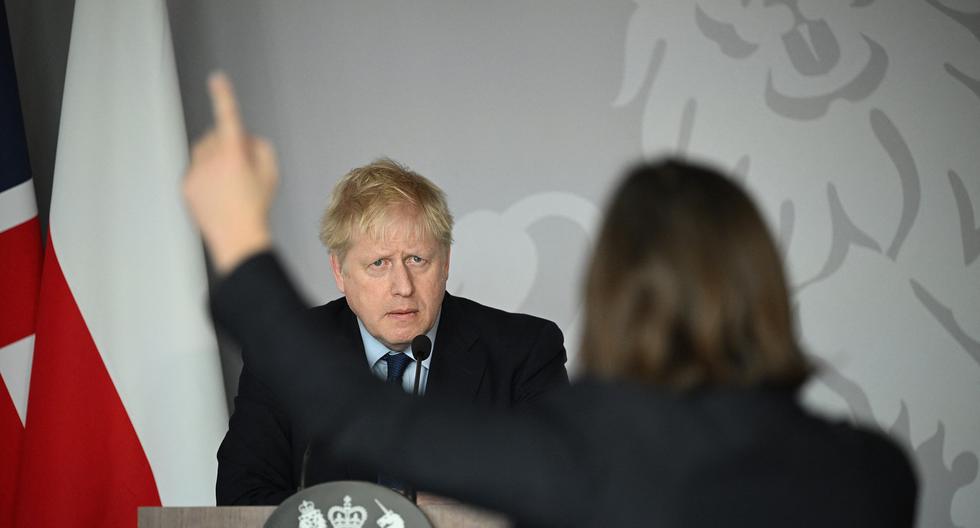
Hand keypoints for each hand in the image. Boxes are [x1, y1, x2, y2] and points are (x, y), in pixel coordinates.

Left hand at [183, 72, 277, 273]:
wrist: (238, 238)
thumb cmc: (258, 205)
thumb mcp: (271, 173)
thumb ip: (260, 147)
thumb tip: (245, 138)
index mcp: (234, 154)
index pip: (229, 118)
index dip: (224, 96)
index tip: (217, 79)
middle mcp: (211, 159)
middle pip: (216, 136)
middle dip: (227, 142)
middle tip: (242, 166)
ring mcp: (196, 173)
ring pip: (203, 151)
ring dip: (215, 156)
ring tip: (230, 183)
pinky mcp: (187, 185)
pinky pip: (196, 169)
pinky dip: (206, 175)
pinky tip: (218, 194)